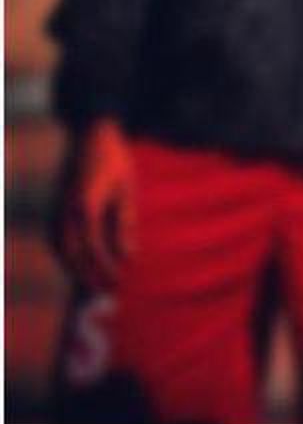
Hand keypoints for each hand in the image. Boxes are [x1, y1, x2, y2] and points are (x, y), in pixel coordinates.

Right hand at [51, 118, 137, 288]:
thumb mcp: (127, 189)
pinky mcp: (54, 206)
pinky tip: (80, 264)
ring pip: (60, 248)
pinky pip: (56, 238)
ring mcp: (55, 207)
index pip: (93, 247)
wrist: (90, 131)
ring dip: (76, 268)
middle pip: (73, 253)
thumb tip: (128, 257)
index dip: (105, 267)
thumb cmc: (114, 158)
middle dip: (90, 275)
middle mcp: (65, 208)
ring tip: (95, 284)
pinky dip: (67, 255)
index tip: (120, 280)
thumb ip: (125, 224)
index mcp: (85, 204)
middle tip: (109, 292)